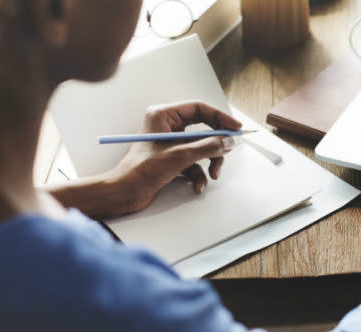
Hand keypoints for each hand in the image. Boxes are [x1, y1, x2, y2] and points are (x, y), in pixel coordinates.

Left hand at [109, 101, 241, 212]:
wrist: (125, 193)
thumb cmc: (141, 170)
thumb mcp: (180, 156)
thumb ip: (207, 147)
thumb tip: (227, 142)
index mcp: (163, 116)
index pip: (199, 109)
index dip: (220, 118)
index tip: (235, 128)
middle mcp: (167, 126)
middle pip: (202, 130)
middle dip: (214, 146)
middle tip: (226, 152)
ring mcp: (169, 144)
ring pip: (200, 148)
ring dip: (209, 163)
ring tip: (212, 175)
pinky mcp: (171, 159)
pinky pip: (193, 163)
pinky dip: (198, 175)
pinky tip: (196, 186)